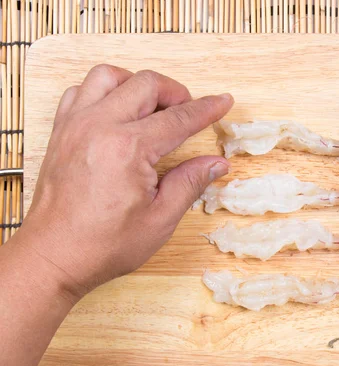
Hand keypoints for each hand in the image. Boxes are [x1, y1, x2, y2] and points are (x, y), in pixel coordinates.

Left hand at [20, 65, 232, 299]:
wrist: (53, 256)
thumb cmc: (104, 244)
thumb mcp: (159, 219)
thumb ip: (190, 183)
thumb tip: (217, 163)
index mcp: (128, 149)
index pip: (178, 119)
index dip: (206, 109)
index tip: (224, 102)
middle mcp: (98, 127)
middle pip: (145, 84)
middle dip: (175, 92)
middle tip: (190, 112)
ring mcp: (75, 125)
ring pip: (108, 76)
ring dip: (137, 84)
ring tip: (153, 106)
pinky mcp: (61, 131)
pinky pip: (81, 91)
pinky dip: (104, 91)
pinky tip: (118, 112)